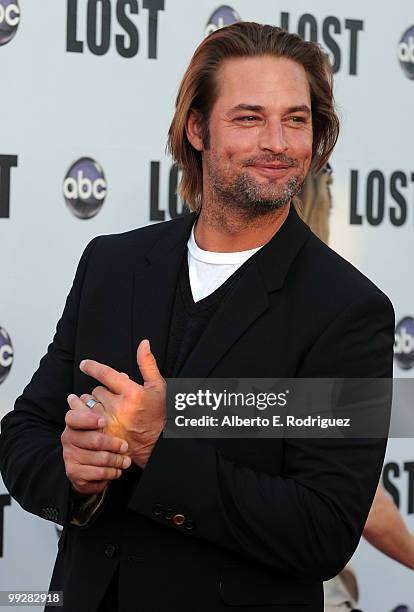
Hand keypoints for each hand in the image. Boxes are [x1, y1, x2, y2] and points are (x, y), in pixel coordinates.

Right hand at [61, 395, 130, 496]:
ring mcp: (70, 455)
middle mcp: (69, 436)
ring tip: (126, 460)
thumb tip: (124, 372)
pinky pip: (95, 474)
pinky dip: (110, 473)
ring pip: (97, 458)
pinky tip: (117, 470)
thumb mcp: (114, 408)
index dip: (88, 419)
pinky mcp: (74, 472)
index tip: (103, 422)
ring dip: (115, 460)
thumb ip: (117, 387)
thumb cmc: (110, 432)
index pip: (74, 416)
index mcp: (76, 419)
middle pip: (91, 439)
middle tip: (124, 445)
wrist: (100, 463)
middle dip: (111, 443)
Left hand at [79, 339, 165, 468]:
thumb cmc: (157, 414)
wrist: (155, 446)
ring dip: (91, 404)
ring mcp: (109, 422)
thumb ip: (148, 364)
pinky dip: (84, 416)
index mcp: (133, 394)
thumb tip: (144, 343)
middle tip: (112, 399)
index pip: (105, 374)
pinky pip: (83, 419)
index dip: (92, 367)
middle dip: (102, 393)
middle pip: (96, 390)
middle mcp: (119, 408)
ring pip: (88, 404)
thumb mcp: (157, 387)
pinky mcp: (101, 435)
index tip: (84, 364)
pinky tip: (89, 416)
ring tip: (101, 408)